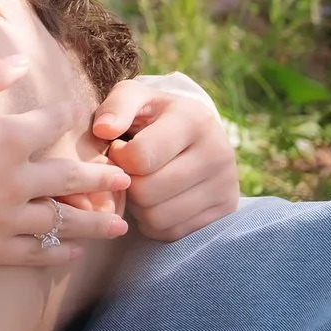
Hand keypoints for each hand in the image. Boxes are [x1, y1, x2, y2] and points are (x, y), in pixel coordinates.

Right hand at [0, 58, 129, 267]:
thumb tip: (21, 62)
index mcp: (7, 138)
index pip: (53, 123)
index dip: (68, 114)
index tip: (79, 113)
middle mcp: (16, 180)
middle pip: (71, 178)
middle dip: (101, 177)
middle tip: (125, 179)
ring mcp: (5, 219)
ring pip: (62, 221)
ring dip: (94, 222)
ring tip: (119, 225)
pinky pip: (35, 254)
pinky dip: (59, 254)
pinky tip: (73, 253)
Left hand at [90, 80, 240, 240]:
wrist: (195, 136)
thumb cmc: (154, 116)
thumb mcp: (135, 98)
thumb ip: (117, 106)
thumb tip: (104, 129)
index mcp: (194, 119)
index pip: (140, 157)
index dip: (119, 158)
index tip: (120, 148)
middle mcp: (218, 153)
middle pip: (147, 192)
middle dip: (128, 185)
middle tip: (131, 171)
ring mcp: (226, 185)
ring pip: (157, 218)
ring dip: (140, 207)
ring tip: (145, 183)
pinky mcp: (225, 211)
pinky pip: (172, 233)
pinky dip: (156, 222)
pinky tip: (159, 199)